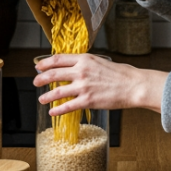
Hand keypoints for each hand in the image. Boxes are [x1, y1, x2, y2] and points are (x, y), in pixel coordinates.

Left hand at [34, 54, 168, 114]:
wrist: (134, 85)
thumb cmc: (121, 74)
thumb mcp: (100, 62)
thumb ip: (86, 64)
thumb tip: (74, 68)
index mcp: (84, 59)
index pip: (58, 59)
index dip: (45, 63)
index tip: (38, 67)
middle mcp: (81, 71)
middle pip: (53, 74)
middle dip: (41, 79)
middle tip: (36, 82)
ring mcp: (83, 86)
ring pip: (57, 91)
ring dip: (47, 96)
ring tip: (41, 99)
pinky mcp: (88, 100)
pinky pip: (68, 106)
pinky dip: (58, 109)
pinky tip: (53, 111)